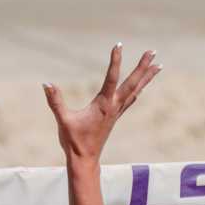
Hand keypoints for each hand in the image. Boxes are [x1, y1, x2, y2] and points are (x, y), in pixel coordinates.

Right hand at [44, 44, 158, 161]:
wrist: (85, 159)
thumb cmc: (73, 141)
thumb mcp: (62, 120)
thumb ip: (55, 101)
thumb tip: (46, 83)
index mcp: (103, 104)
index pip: (111, 77)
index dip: (115, 60)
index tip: (118, 45)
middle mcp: (114, 106)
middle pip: (133, 82)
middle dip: (143, 67)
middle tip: (153, 51)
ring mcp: (117, 112)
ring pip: (136, 90)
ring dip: (146, 77)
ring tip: (158, 65)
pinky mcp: (115, 117)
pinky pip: (131, 99)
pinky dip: (138, 89)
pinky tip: (141, 87)